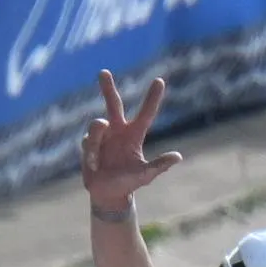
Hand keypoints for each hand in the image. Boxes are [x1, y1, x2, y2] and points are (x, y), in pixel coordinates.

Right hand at [79, 69, 182, 209]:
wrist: (107, 194)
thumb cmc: (129, 183)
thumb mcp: (145, 175)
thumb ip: (159, 165)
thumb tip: (178, 156)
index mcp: (134, 135)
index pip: (146, 113)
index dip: (153, 97)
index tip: (160, 80)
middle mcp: (118, 130)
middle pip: (113, 104)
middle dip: (107, 88)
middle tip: (103, 72)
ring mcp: (103, 135)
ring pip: (96, 126)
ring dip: (96, 141)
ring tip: (97, 161)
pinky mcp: (89, 142)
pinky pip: (87, 142)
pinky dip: (91, 155)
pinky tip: (94, 166)